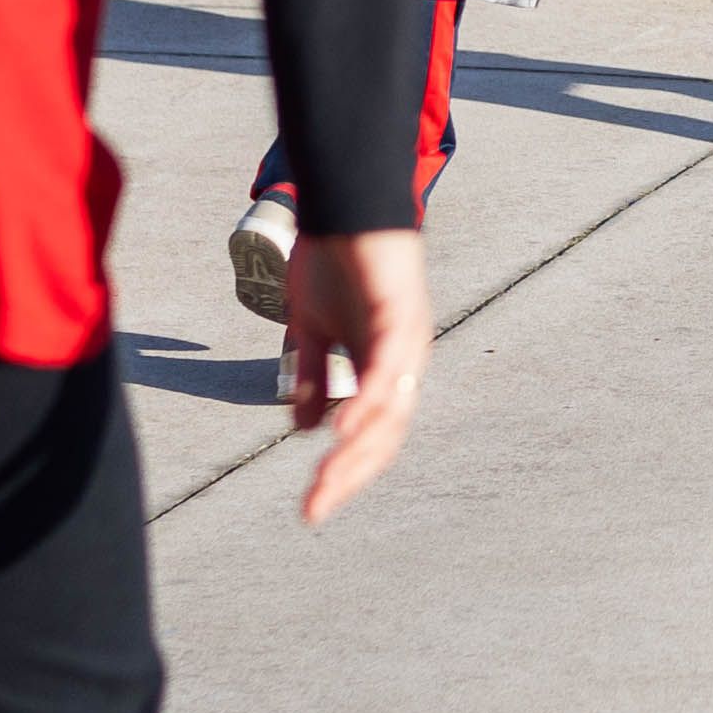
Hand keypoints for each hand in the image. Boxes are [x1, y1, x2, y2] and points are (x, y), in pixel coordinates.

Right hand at [284, 226, 432, 523]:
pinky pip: (387, 372)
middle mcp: (404, 361)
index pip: (371, 436)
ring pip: (388, 414)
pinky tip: (341, 434)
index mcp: (383, 366)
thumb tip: (306, 431)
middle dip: (348, 476)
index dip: (344, 472)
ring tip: (325, 484)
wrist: (344, 202)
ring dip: (356, 453)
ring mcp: (406, 340)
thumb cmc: (334, 258)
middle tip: (313, 510)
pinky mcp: (400, 316)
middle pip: (384, 437)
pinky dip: (367, 405)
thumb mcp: (313, 327)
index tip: (311, 507)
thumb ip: (313, 375)